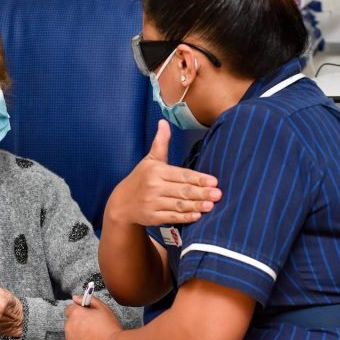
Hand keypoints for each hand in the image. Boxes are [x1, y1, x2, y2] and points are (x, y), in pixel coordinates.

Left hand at [64, 295, 121, 339]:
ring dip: (78, 333)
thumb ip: (87, 299)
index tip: (86, 315)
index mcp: (75, 313)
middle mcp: (69, 326)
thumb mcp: (102, 308)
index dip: (79, 311)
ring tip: (92, 336)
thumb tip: (76, 298)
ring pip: (71, 333)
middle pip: (70, 321)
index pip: (70, 308)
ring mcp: (69, 339)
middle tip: (92, 326)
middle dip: (78, 322)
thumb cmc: (109, 328)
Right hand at [106, 120, 220, 225]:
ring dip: (196, 206)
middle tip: (218, 194)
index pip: (181, 174)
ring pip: (178, 205)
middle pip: (182, 190)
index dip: (198, 178)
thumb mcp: (150, 159)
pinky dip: (184, 217)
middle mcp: (153, 187)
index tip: (213, 181)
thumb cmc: (141, 178)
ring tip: (211, 205)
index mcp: (156, 171)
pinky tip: (197, 216)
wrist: (121, 202)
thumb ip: (160, 142)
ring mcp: (152, 203)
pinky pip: (171, 217)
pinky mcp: (152, 217)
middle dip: (201, 193)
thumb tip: (163, 122)